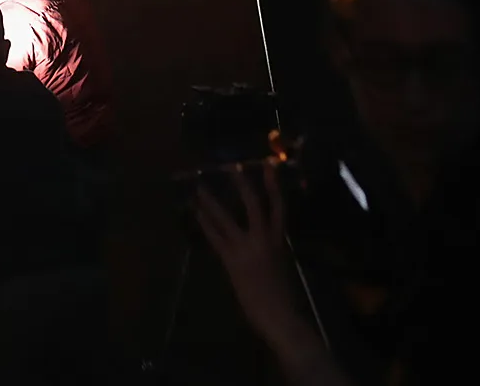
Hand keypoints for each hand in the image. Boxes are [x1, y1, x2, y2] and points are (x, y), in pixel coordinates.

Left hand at [195, 165, 340, 381]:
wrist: (278, 314)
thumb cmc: (283, 295)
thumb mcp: (282, 265)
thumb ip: (271, 248)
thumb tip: (259, 238)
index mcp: (279, 240)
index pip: (278, 206)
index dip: (273, 186)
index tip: (268, 166)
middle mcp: (263, 239)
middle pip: (253, 204)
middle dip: (242, 185)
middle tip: (231, 166)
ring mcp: (245, 248)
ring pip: (226, 218)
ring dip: (211, 203)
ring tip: (199, 188)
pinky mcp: (231, 260)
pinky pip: (215, 237)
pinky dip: (205, 224)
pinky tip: (196, 214)